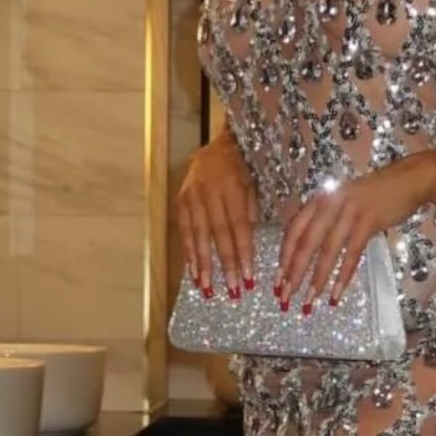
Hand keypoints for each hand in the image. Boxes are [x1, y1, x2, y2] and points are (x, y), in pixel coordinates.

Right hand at [177, 133, 255, 295]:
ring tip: (206, 287)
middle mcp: (208, 191)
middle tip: (231, 289)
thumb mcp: (255, 185)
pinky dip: (188, 252)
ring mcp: (191, 196)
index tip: (248, 277)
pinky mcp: (180, 200)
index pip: (238, 226)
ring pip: (197, 235)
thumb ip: (251, 214)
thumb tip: (246, 248)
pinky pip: (184, 230)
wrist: (219, 145)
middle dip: (225, 264)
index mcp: (232, 186)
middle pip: (217, 234)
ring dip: (202, 263)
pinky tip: (192, 271)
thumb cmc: (245, 169)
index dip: (243, 253)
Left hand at [276, 156, 435, 311]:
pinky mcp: (368, 222)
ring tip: (309, 301)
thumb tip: (305, 249)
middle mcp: (329, 204)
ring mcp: (348, 212)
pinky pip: (351, 254)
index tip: (278, 280)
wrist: (408, 180)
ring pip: (327, 251)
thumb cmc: (374, 193)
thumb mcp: (342, 202)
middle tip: (286, 297)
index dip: (284, 257)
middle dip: (293, 273)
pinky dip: (342, 276)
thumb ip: (324, 220)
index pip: (293, 230)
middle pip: (305, 243)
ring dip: (316, 279)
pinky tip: (335, 294)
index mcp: (319, 201)